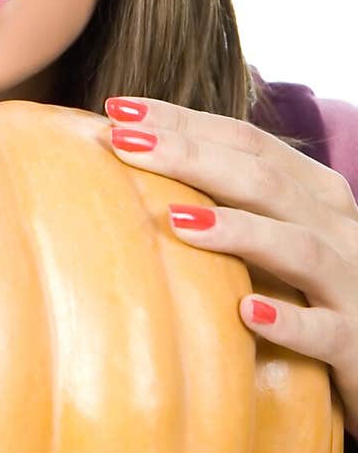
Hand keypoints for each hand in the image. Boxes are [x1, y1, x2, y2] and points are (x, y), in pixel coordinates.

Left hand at [103, 95, 357, 442]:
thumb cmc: (313, 298)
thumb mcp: (277, 242)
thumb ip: (227, 205)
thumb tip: (132, 170)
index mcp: (314, 194)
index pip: (246, 142)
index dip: (184, 122)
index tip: (118, 109)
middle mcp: (336, 229)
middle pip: (263, 180)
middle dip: (191, 156)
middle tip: (123, 142)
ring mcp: (351, 284)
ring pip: (298, 246)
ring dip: (239, 230)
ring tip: (177, 221)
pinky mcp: (357, 342)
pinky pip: (325, 331)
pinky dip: (289, 321)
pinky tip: (246, 313)